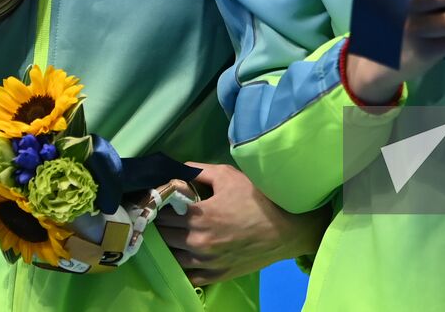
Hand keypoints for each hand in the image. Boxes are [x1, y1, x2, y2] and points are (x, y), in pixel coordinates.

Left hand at [154, 163, 330, 286]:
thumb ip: (199, 170)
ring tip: (172, 232)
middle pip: (165, 233)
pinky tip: (183, 253)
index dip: (159, 204)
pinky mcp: (216, 275)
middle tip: (163, 214)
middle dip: (161, 222)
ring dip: (168, 243)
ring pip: (172, 254)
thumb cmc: (258, 199)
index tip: (159, 199)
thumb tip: (178, 169)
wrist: (285, 230)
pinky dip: (182, 263)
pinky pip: (188, 274)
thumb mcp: (229, 175)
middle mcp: (198, 241)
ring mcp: (206, 262)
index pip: (164, 211)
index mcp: (199, 216)